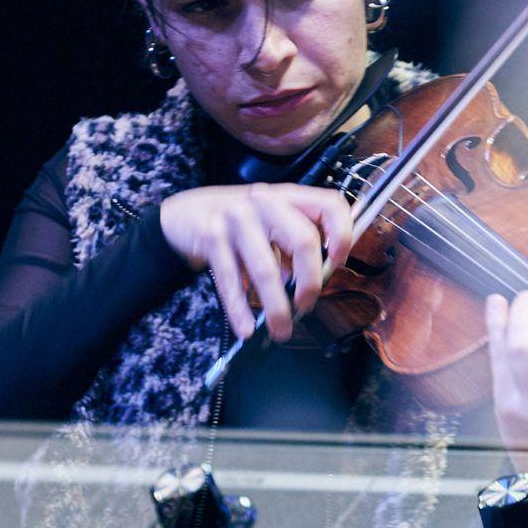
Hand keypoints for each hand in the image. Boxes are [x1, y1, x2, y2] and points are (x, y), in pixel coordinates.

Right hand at [160, 183, 353, 342]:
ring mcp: (237, 218)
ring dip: (276, 306)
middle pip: (304, 241)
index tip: (338, 263)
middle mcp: (266, 202)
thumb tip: (317, 282)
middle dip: (310, 282)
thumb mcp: (271, 223)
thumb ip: (295, 246)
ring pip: (266, 268)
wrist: (185, 214)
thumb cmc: (238, 223)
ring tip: (280, 329)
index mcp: (289, 197)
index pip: (330, 205)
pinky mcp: (211, 236)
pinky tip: (246, 328)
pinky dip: (239, 309)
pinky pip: (231, 280)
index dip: (342, 234)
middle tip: (306, 305)